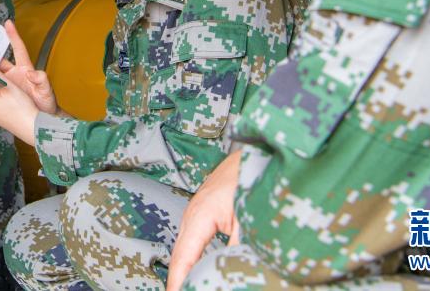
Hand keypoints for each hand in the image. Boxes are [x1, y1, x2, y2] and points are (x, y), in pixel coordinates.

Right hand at [0, 21, 58, 114]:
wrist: (40, 120)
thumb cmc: (47, 104)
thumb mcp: (47, 92)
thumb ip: (42, 81)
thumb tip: (33, 73)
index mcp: (25, 69)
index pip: (18, 49)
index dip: (13, 36)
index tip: (8, 24)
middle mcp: (15, 73)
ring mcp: (7, 82)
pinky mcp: (1, 91)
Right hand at [167, 151, 242, 290]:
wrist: (253, 152)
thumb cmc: (250, 175)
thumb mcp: (248, 215)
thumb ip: (239, 245)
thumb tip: (234, 269)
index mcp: (200, 216)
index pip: (183, 257)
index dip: (177, 280)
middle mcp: (192, 214)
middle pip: (179, 254)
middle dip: (176, 278)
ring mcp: (195, 212)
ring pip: (184, 247)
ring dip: (182, 269)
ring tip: (184, 287)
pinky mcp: (203, 212)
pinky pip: (191, 240)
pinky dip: (189, 258)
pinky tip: (194, 270)